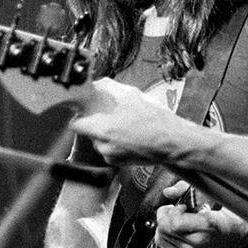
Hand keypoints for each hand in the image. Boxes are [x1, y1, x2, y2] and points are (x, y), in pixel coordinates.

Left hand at [69, 78, 185, 164]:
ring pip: (100, 142)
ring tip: (126, 125)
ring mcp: (111, 156)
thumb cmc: (154, 121)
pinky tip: (131, 136)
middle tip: (111, 115)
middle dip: (97, 124)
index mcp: (101, 129)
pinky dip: (117, 144)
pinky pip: (111, 151)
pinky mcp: (119, 163)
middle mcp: (102, 146)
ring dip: (108, 134)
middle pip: (88, 133)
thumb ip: (109, 87)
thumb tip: (98, 84)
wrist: (172, 143)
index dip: (80, 115)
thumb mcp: (131, 95)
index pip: (75, 125)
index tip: (85, 110)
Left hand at [155, 180, 247, 247]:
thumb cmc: (224, 213)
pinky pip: (161, 242)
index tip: (183, 205)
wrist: (235, 234)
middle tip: (178, 209)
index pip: (175, 223)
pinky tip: (174, 227)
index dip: (174, 210)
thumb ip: (186, 188)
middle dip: (167, 214)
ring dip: (165, 223)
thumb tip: (168, 192)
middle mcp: (199, 242)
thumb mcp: (210, 194)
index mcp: (209, 224)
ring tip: (177, 218)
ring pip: (160, 235)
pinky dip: (163, 232)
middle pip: (165, 228)